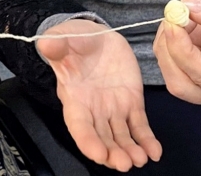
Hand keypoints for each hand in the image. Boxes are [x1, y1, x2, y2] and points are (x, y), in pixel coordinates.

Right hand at [38, 19, 161, 171]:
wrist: (97, 37)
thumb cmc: (75, 40)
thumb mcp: (63, 38)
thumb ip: (56, 44)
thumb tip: (46, 44)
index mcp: (75, 98)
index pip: (79, 126)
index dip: (88, 142)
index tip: (99, 154)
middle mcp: (94, 110)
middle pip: (102, 139)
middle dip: (112, 154)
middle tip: (125, 163)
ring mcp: (113, 110)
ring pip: (121, 137)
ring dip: (130, 151)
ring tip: (141, 159)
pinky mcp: (132, 103)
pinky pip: (140, 126)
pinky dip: (147, 140)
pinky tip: (155, 152)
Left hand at [154, 0, 200, 107]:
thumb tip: (187, 7)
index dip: (184, 51)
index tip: (173, 23)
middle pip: (180, 84)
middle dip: (170, 49)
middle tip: (173, 17)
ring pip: (169, 71)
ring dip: (167, 40)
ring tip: (184, 16)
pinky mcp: (187, 72)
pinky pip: (166, 58)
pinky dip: (166, 38)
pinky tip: (180, 23)